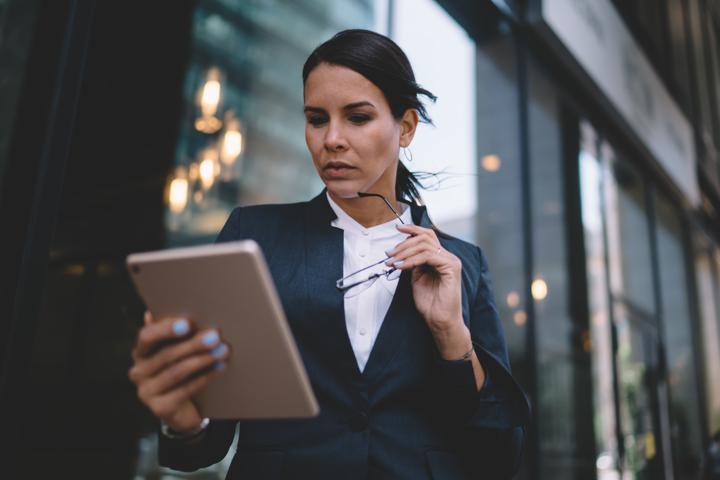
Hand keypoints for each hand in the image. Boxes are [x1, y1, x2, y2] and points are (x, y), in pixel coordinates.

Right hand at [128, 311, 230, 433]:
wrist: (185, 409)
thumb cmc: (182, 371)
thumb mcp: (177, 350)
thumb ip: (174, 333)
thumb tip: (155, 313)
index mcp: (140, 352)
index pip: (146, 336)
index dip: (165, 329)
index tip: (187, 323)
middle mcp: (138, 372)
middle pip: (166, 354)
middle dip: (194, 344)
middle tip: (215, 336)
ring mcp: (146, 392)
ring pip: (177, 371)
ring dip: (203, 359)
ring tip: (222, 351)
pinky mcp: (160, 408)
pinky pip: (185, 389)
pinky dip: (205, 377)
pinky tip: (219, 368)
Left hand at [385, 224, 463, 337]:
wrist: (439, 320)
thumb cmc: (430, 303)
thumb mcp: (416, 277)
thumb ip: (413, 262)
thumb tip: (401, 251)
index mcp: (441, 257)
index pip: (427, 236)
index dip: (412, 229)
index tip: (397, 229)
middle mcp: (448, 256)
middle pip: (425, 237)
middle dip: (403, 244)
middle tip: (389, 254)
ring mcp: (451, 261)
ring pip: (425, 245)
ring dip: (404, 252)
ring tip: (393, 262)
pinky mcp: (451, 268)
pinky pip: (428, 256)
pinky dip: (412, 260)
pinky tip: (401, 266)